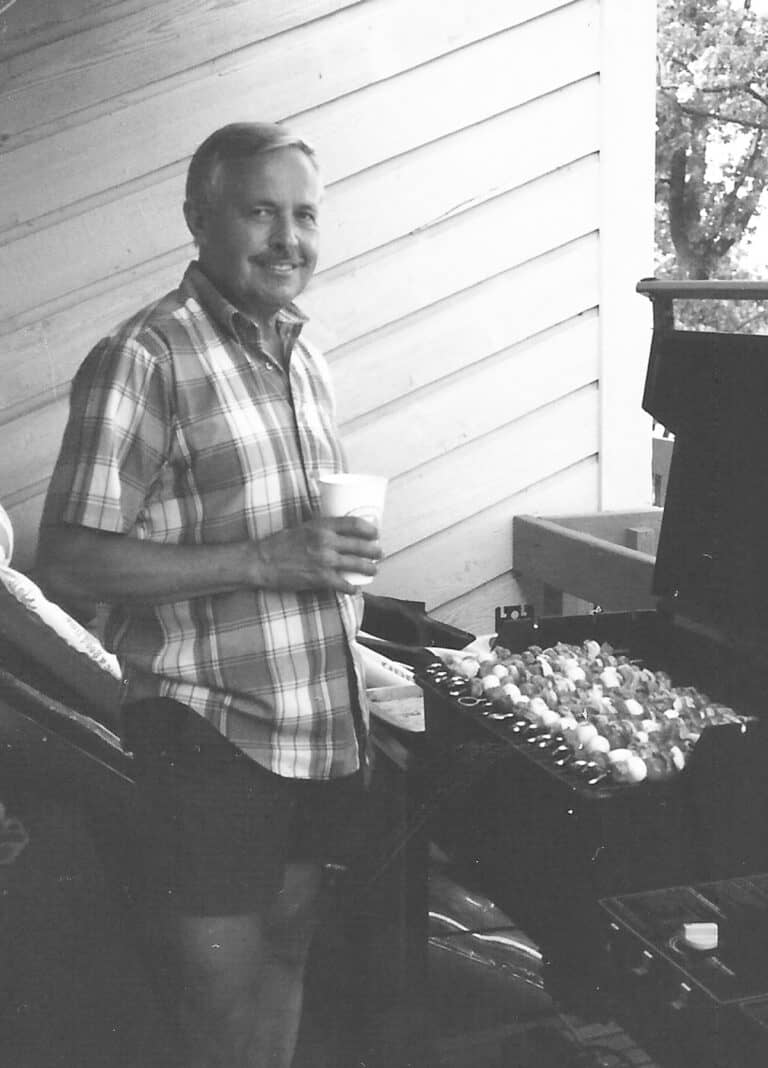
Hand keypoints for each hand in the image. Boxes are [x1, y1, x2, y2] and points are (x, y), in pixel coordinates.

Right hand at [248, 516, 381, 592]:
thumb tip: (338, 530)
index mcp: (322, 525)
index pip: (355, 524)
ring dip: (369, 568)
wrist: (263, 561)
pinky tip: (356, 588)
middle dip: (374, 550)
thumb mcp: (303, 526)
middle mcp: (326, 541)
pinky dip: (352, 588)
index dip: (370, 529)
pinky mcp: (320, 578)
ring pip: (357, 565)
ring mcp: (325, 561)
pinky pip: (344, 584)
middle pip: (361, 545)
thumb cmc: (280, 543)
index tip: (375, 533)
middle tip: (379, 553)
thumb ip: (321, 528)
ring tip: (374, 570)